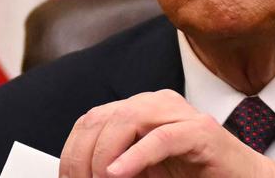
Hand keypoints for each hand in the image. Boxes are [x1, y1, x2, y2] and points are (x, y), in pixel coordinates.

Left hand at [59, 89, 274, 177]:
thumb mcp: (145, 173)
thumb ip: (116, 169)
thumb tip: (78, 175)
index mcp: (142, 110)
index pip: (92, 120)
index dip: (72, 153)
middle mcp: (159, 104)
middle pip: (103, 119)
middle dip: (82, 159)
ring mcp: (182, 114)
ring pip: (128, 120)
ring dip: (104, 159)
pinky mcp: (202, 132)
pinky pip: (162, 138)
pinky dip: (136, 158)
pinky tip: (119, 174)